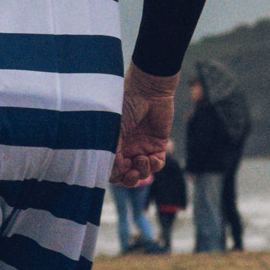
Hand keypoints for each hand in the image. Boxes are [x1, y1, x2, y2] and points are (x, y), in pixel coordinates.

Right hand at [111, 63, 177, 188]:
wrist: (148, 90)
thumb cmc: (126, 105)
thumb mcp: (114, 129)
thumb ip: (112, 151)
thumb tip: (114, 170)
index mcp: (113, 145)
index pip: (111, 169)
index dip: (114, 175)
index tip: (118, 169)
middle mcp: (126, 148)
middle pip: (127, 175)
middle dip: (129, 179)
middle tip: (131, 172)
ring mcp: (142, 147)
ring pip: (143, 172)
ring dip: (143, 171)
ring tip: (142, 159)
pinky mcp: (158, 144)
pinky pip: (158, 163)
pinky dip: (155, 166)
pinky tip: (152, 158)